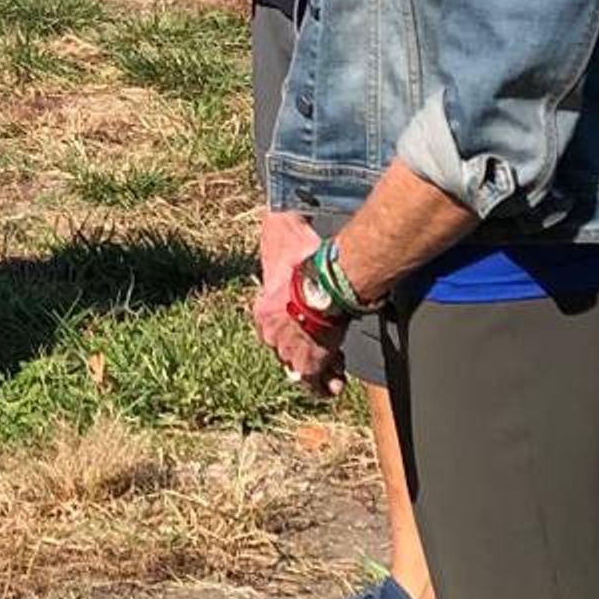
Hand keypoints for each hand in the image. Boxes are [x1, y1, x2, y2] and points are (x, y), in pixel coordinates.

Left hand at [250, 205, 343, 384]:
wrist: (321, 281)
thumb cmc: (306, 259)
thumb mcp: (290, 239)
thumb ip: (287, 231)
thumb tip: (284, 212)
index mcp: (263, 309)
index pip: (274, 326)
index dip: (294, 329)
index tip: (310, 328)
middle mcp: (270, 332)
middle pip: (286, 348)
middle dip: (305, 350)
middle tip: (326, 352)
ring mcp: (287, 348)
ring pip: (301, 366)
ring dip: (318, 370)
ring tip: (334, 375)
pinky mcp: (309, 362)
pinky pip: (314, 381)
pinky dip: (324, 385)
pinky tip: (335, 387)